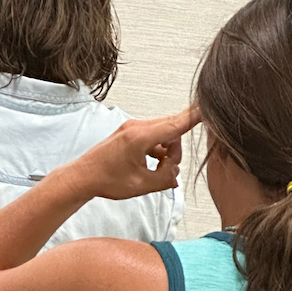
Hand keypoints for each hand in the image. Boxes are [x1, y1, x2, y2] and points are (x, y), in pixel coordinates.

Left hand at [70, 106, 200, 199]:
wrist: (82, 177)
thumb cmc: (105, 180)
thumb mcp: (141, 185)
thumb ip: (165, 179)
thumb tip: (177, 175)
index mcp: (140, 137)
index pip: (176, 123)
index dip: (195, 116)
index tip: (210, 105)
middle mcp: (136, 127)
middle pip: (172, 130)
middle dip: (176, 150)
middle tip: (168, 170)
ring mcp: (132, 128)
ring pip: (163, 134)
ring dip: (167, 151)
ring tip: (157, 171)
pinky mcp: (129, 133)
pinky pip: (153, 137)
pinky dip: (158, 150)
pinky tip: (152, 166)